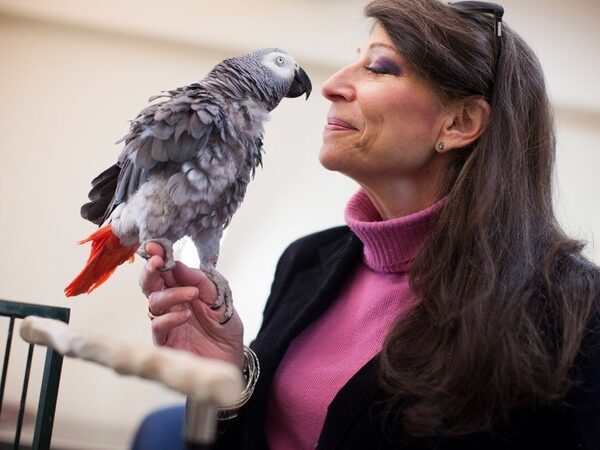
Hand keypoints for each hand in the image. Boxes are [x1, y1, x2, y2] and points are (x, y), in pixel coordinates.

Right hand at [139, 242, 243, 369]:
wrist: (232, 358)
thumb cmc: (225, 328)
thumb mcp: (219, 299)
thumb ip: (201, 282)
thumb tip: (179, 264)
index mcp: (182, 289)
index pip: (165, 270)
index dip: (158, 256)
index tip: (155, 245)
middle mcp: (171, 304)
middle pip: (150, 284)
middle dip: (151, 270)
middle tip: (160, 262)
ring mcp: (167, 322)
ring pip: (154, 302)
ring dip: (172, 294)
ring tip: (192, 294)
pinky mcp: (166, 342)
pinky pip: (158, 326)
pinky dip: (170, 318)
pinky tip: (185, 315)